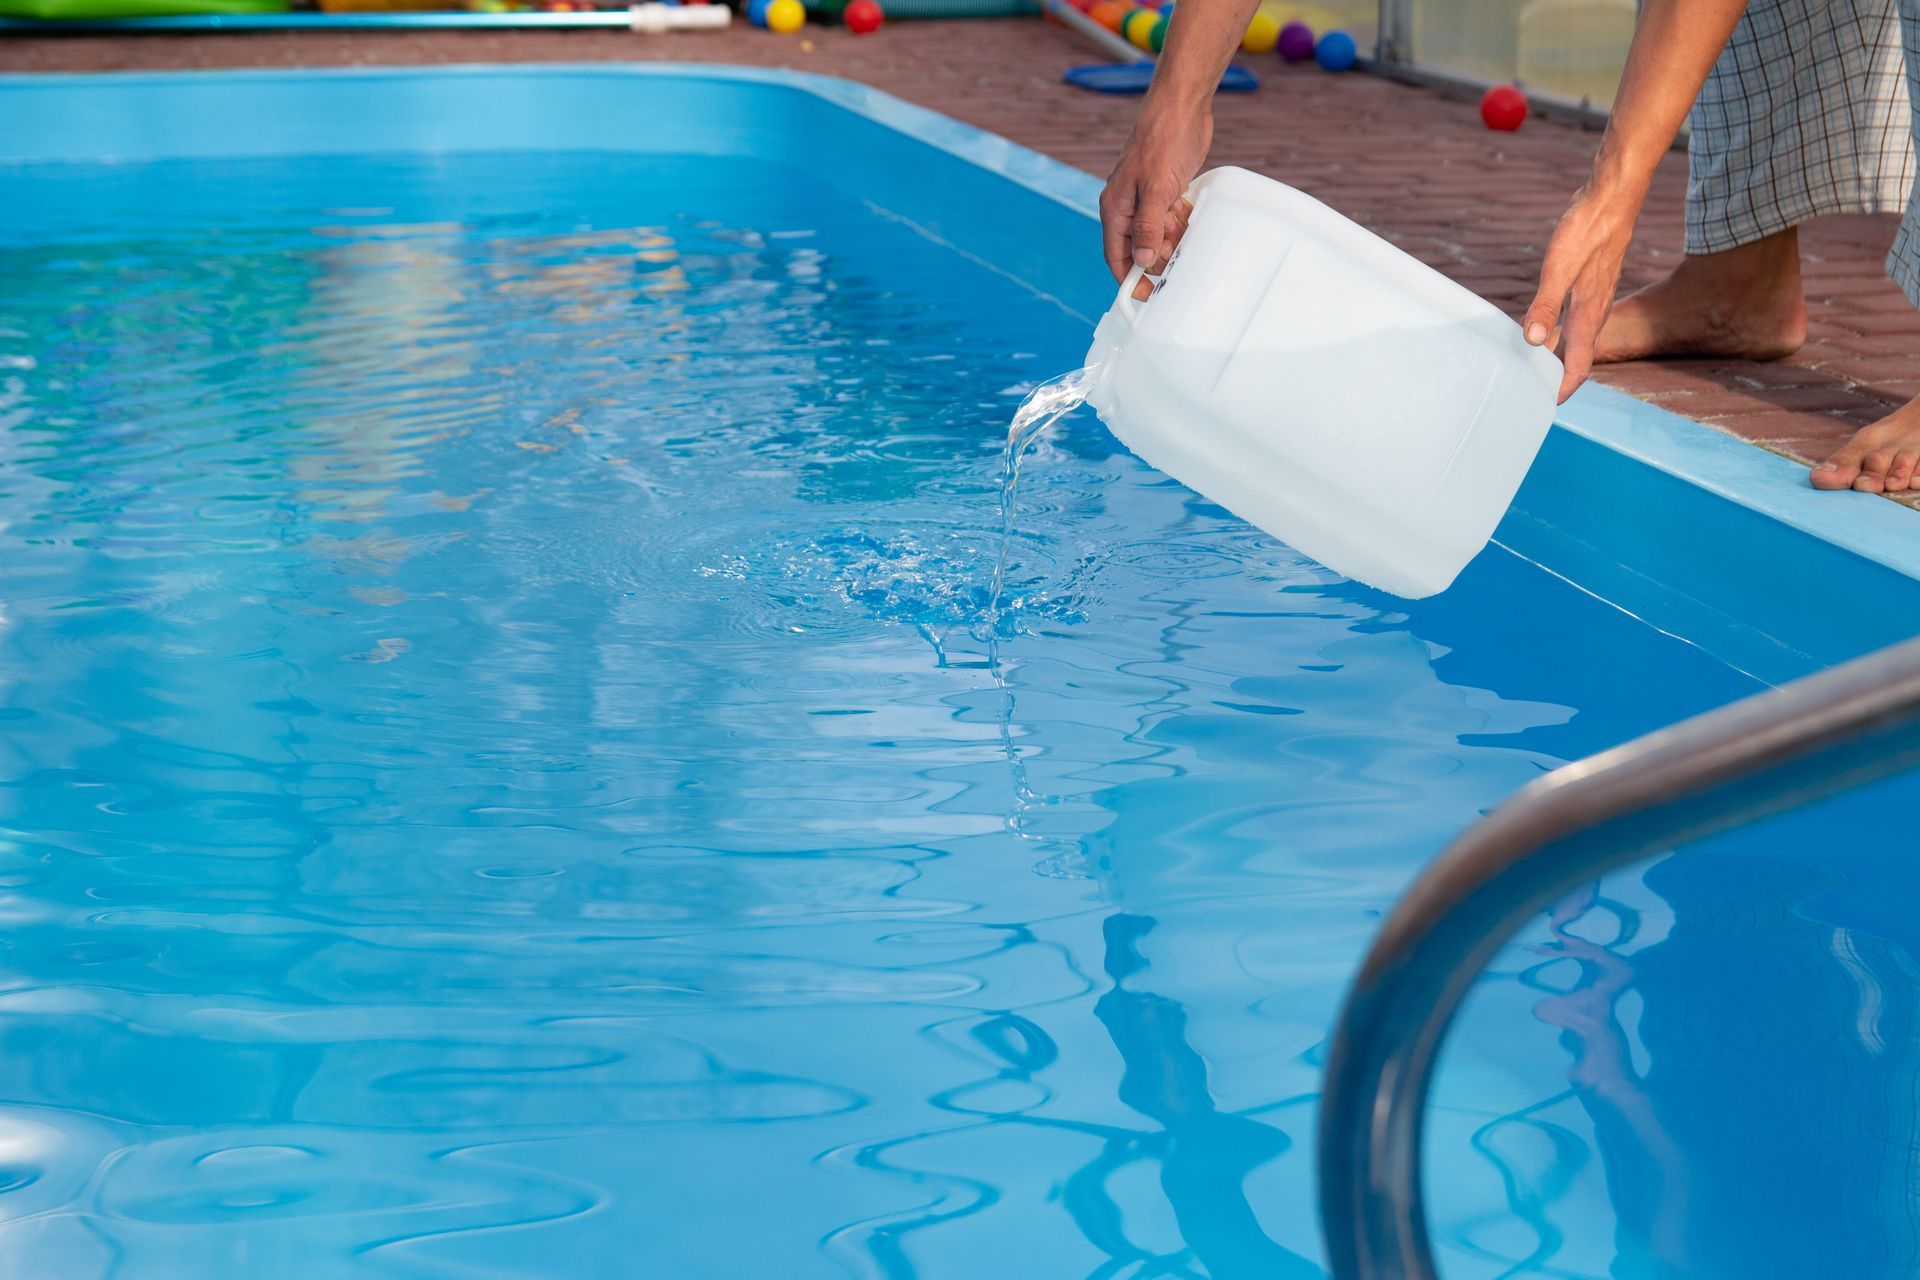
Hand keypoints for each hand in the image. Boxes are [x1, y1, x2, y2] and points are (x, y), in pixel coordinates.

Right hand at [1101, 101, 1211, 288]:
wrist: (1183, 105)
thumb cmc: (1163, 140)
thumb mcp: (1157, 188)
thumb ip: (1149, 226)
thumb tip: (1143, 260)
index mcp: (1116, 208)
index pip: (1117, 256)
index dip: (1129, 279)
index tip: (1145, 297)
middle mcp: (1129, 206)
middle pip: (1140, 248)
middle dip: (1158, 257)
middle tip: (1179, 260)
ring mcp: (1148, 198)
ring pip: (1158, 234)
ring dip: (1173, 240)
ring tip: (1187, 232)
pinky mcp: (1166, 190)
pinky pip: (1172, 218)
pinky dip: (1182, 222)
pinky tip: (1191, 215)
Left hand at [1522, 181, 1642, 402]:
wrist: (1612, 200)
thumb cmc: (1587, 231)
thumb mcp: (1558, 269)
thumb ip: (1545, 306)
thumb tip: (1532, 341)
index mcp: (1588, 315)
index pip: (1579, 365)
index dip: (1563, 388)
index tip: (1546, 404)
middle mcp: (1594, 311)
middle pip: (1577, 356)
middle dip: (1557, 377)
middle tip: (1532, 390)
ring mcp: (1594, 297)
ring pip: (1576, 337)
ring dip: (1557, 354)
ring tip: (1532, 365)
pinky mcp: (1590, 283)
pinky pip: (1575, 319)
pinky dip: (1559, 331)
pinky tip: (1541, 327)